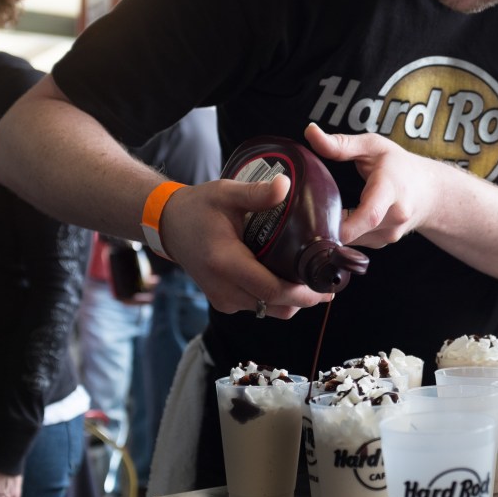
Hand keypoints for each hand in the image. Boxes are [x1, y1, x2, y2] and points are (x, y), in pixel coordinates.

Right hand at [159, 174, 331, 318]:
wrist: (169, 225)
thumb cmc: (198, 207)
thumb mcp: (226, 193)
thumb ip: (256, 193)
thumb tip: (287, 185)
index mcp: (225, 262)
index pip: (271, 290)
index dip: (302, 293)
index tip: (326, 285)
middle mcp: (223, 288)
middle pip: (276, 306)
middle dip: (305, 299)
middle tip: (328, 283)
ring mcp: (222, 299)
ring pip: (269, 310)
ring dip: (292, 301)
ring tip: (313, 282)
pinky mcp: (224, 301)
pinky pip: (259, 306)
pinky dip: (277, 299)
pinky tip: (290, 281)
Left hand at [304, 124, 437, 247]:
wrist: (429, 192)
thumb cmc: (400, 166)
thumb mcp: (373, 146)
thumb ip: (341, 143)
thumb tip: (310, 132)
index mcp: (391, 189)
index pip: (370, 214)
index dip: (345, 225)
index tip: (321, 224)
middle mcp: (394, 217)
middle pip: (354, 232)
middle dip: (328, 226)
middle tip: (310, 212)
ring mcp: (390, 234)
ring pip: (351, 240)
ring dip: (335, 229)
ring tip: (327, 210)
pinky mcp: (383, 243)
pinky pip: (355, 242)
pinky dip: (344, 233)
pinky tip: (342, 217)